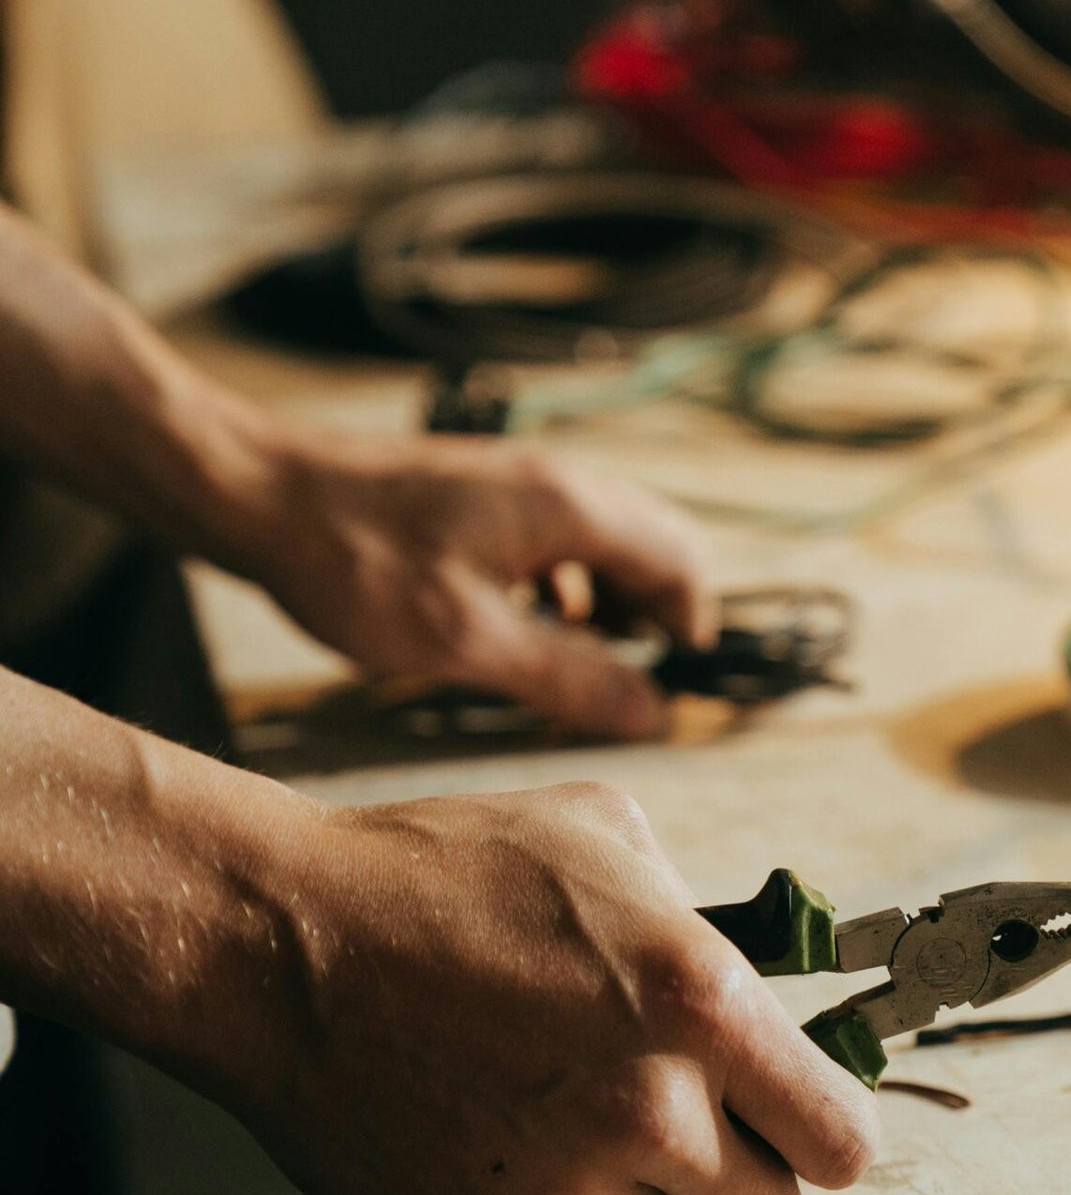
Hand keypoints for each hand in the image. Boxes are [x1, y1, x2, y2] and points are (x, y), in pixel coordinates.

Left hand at [233, 423, 714, 739]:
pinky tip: (526, 624)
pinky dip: (566, 582)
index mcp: (569, 508)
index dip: (689, 631)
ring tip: (580, 661)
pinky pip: (556, 535)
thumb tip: (654, 714)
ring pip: (605, 538)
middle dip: (657, 613)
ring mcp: (514, 480)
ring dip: (612, 600)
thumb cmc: (356, 566)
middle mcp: (555, 481)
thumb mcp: (470, 643)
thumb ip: (570, 680)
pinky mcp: (478, 491)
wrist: (258, 494)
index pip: (680, 562)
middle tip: (628, 679)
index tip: (670, 688)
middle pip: (654, 542)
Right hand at [238, 781, 877, 1194]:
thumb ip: (702, 915)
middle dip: (749, 1175)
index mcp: (702, 1005)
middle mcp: (650, 1111)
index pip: (841, 1140)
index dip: (827, 1133)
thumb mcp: (602, 838)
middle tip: (696, 1130)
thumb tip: (755, 971)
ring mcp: (569, 1188)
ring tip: (579, 1116)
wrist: (279, 947)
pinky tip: (498, 1131)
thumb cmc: (439, 875)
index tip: (803, 1122)